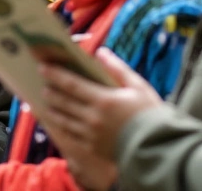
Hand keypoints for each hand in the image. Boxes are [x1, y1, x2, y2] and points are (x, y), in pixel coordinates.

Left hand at [36, 47, 162, 161]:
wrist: (158, 148)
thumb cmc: (151, 114)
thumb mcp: (138, 86)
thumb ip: (117, 69)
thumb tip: (101, 52)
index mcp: (103, 100)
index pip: (72, 84)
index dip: (55, 75)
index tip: (43, 67)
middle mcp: (92, 117)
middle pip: (64, 102)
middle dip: (51, 91)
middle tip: (43, 84)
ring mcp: (90, 134)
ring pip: (64, 119)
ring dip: (54, 109)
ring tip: (46, 101)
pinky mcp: (93, 148)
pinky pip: (71, 135)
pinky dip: (62, 126)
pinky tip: (59, 121)